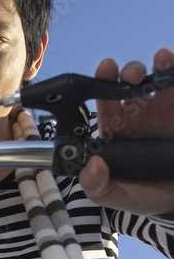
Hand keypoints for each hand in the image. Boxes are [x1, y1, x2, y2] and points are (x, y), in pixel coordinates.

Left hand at [79, 49, 173, 215]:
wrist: (173, 199)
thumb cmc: (142, 193)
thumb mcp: (114, 195)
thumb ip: (96, 186)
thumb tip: (92, 166)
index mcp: (117, 129)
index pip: (106, 101)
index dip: (102, 84)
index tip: (105, 71)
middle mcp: (139, 114)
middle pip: (131, 82)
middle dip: (130, 71)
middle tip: (132, 74)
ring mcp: (163, 109)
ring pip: (159, 77)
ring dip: (161, 64)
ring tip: (163, 59)